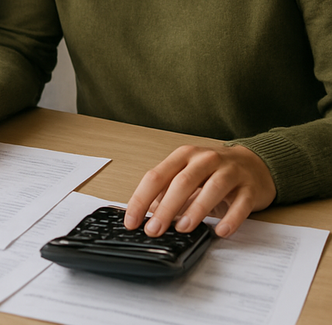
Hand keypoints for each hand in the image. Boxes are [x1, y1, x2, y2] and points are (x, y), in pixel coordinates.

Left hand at [124, 143, 276, 238]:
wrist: (254, 164)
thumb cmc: (214, 171)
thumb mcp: (187, 174)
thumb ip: (167, 190)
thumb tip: (147, 211)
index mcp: (184, 156)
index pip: (157, 175)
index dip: (141, 198)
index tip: (132, 221)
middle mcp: (205, 160)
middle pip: (182, 182)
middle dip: (165, 208)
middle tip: (154, 230)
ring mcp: (230, 172)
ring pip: (211, 188)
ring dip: (195, 210)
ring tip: (182, 228)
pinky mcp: (249, 188)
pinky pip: (241, 204)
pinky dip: (230, 219)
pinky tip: (221, 231)